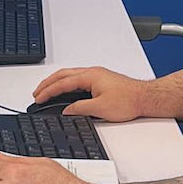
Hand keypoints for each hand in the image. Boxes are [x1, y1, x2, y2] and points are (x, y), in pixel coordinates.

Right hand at [30, 66, 152, 121]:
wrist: (145, 98)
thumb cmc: (129, 100)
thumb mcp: (100, 109)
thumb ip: (80, 109)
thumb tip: (67, 110)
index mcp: (90, 76)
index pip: (62, 83)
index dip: (48, 91)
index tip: (38, 98)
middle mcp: (92, 72)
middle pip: (63, 75)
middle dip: (47, 83)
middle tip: (37, 92)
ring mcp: (97, 75)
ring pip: (70, 75)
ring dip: (56, 82)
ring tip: (46, 91)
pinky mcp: (101, 80)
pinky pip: (78, 79)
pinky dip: (67, 84)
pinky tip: (65, 91)